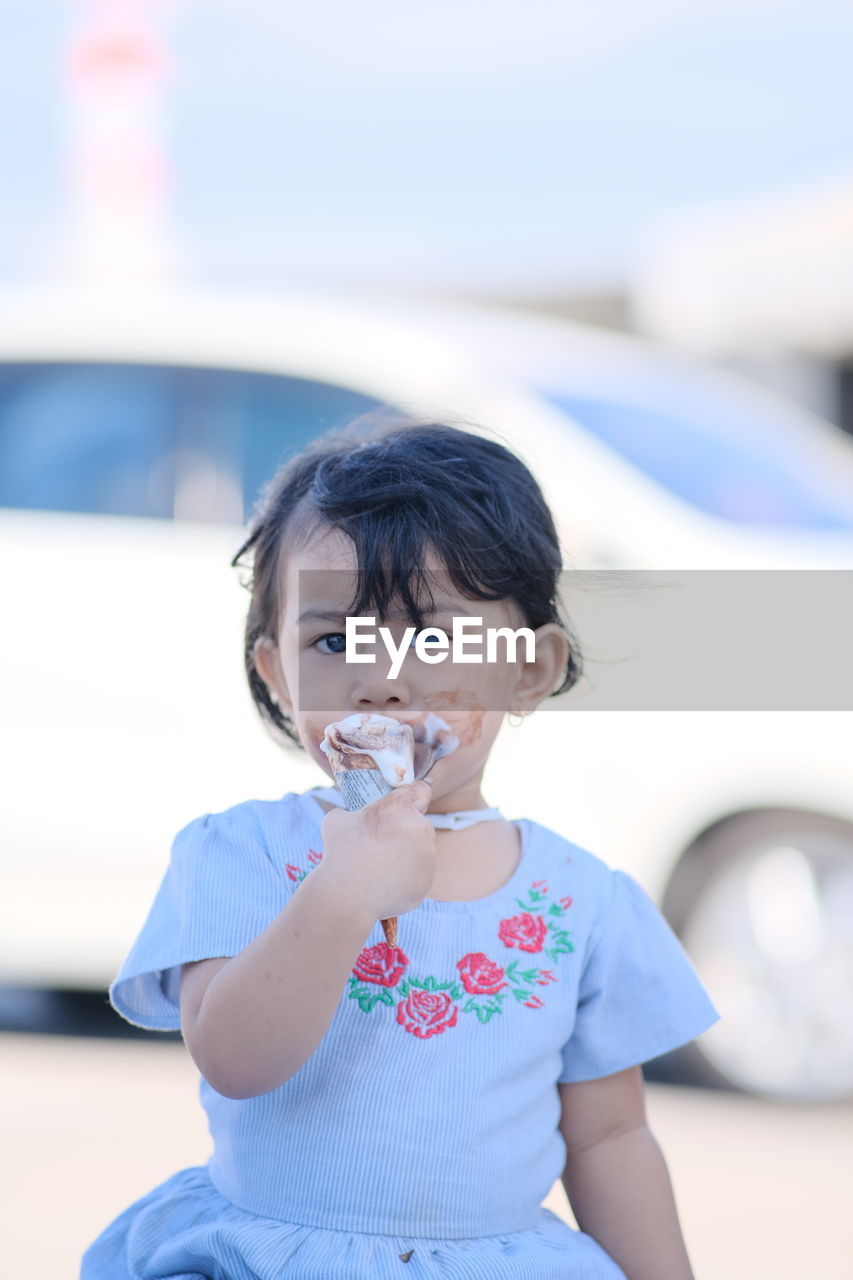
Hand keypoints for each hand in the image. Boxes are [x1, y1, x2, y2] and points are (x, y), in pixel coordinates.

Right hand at [316, 781, 435, 920]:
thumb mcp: (338, 819)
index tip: (403, 806)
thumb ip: (356, 811)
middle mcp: (420, 829)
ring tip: (380, 866)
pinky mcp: (427, 880)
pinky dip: (406, 875)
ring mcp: (427, 856)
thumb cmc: (340, 855)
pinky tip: (385, 881)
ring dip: (406, 853)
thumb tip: (356, 814)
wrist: (346, 898)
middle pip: (419, 823)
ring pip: (420, 848)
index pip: (420, 790)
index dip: (412, 796)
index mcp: (400, 809)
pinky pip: (419, 872)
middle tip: (380, 844)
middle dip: (404, 830)